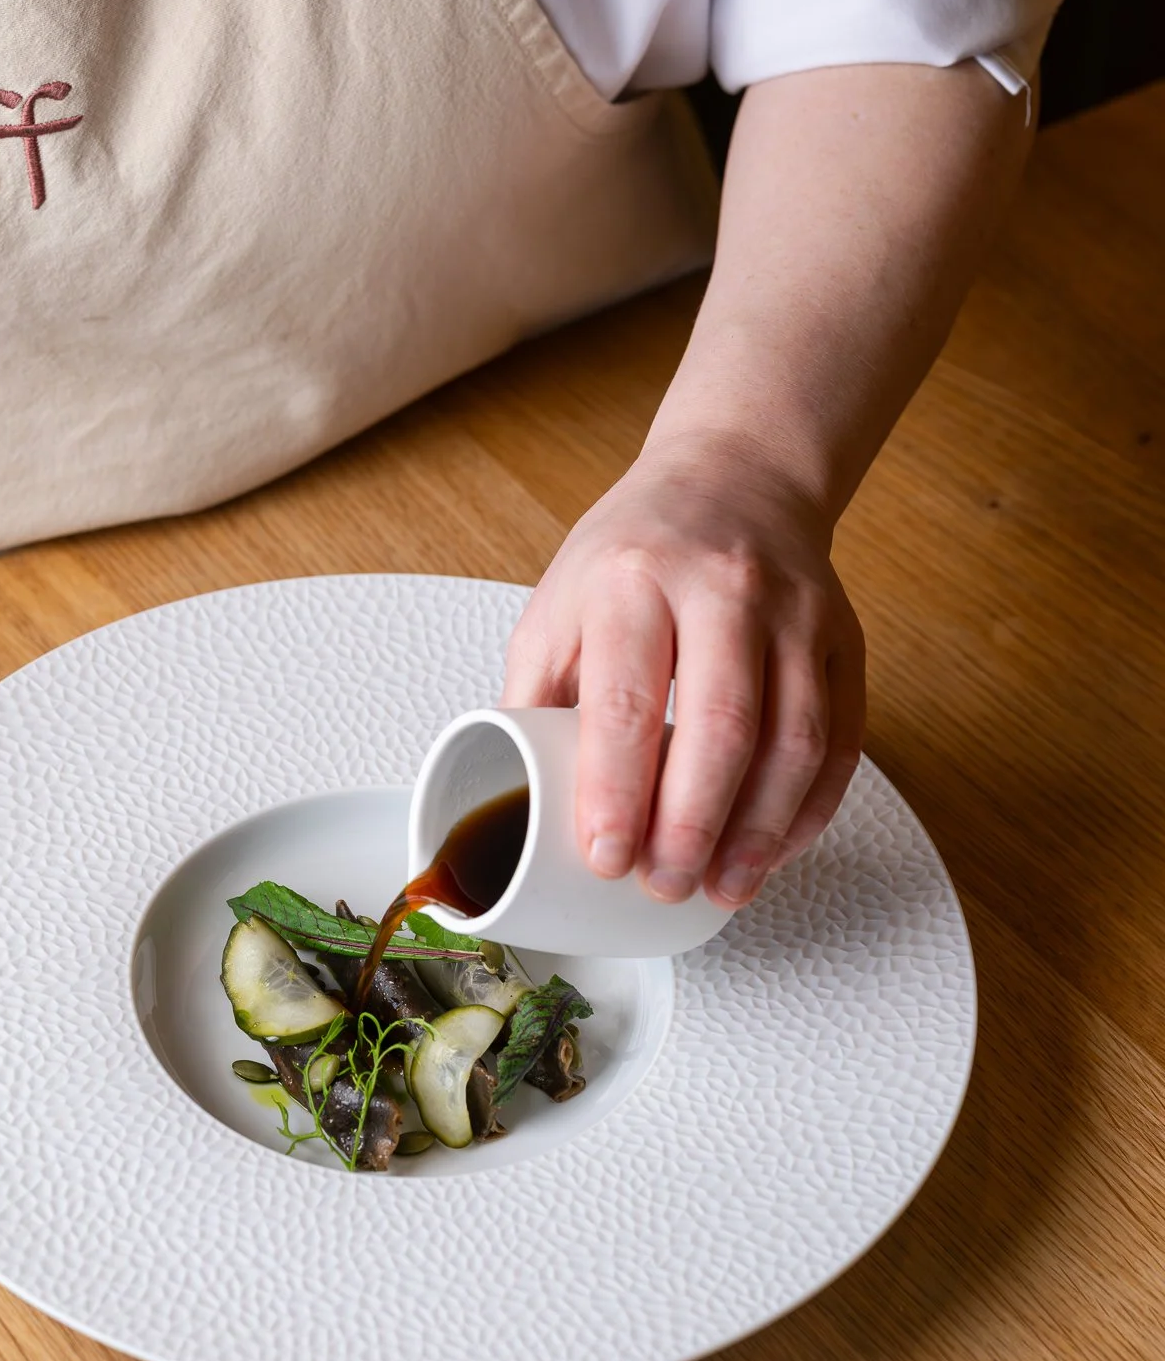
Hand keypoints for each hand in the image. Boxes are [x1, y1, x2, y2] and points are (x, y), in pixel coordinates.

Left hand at [501, 436, 864, 907]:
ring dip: (761, 831)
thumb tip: (516, 797)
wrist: (735, 474)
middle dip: (692, 825)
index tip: (606, 857)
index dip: (617, 791)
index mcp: (632, 579)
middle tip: (665, 884)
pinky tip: (779, 848)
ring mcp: (795, 612)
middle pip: (720, 727)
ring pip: (793, 740)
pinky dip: (811, 806)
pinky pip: (841, 738)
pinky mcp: (844, 637)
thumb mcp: (560, 602)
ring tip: (724, 886)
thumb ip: (537, 697)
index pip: (626, 700)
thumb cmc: (636, 551)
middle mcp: (722, 587)